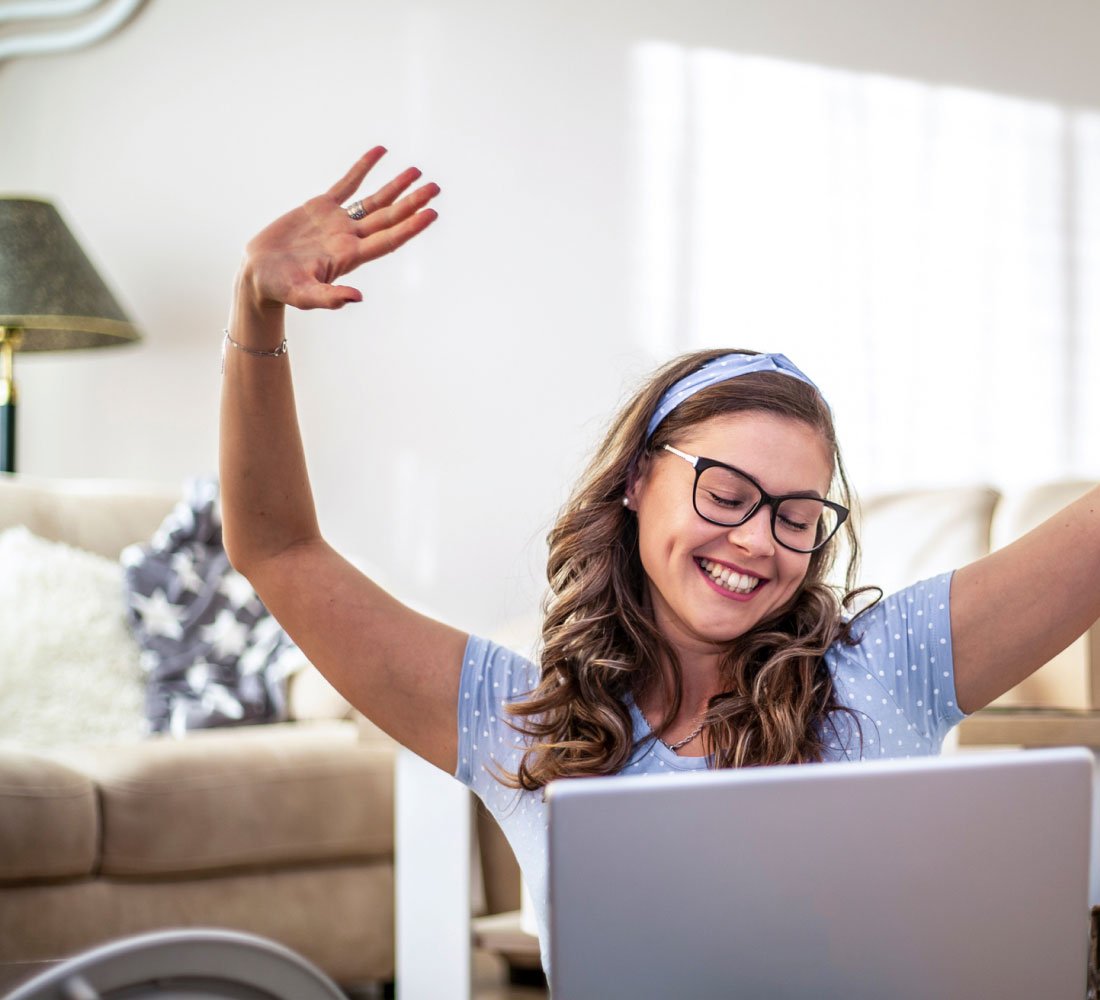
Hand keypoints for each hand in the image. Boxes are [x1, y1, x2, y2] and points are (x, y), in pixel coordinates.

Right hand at [239, 147, 439, 311]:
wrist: (259, 275)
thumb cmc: (281, 289)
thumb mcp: (304, 296)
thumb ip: (330, 298)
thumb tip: (357, 298)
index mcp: (350, 257)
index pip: (388, 239)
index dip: (410, 226)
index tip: (431, 212)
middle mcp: (349, 238)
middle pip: (388, 217)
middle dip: (412, 202)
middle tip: (435, 188)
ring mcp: (337, 222)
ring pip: (373, 200)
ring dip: (396, 187)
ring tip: (417, 172)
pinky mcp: (320, 208)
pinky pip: (347, 184)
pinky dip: (363, 168)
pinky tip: (380, 152)